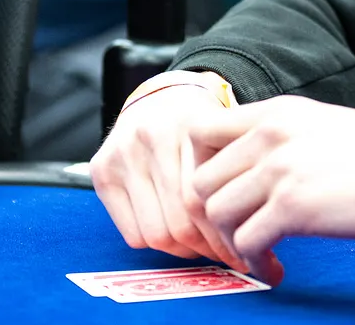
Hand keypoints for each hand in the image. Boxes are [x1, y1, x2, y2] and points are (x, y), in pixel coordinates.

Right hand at [90, 81, 282, 283]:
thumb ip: (237, 171)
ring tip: (204, 248)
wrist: (163, 97)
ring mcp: (122, 155)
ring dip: (184, 251)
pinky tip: (175, 236)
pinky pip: (133, 234)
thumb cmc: (203, 125)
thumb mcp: (226, 136)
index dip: (225, 236)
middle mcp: (150, 137)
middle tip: (229, 257)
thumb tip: (252, 229)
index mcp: (189, 126)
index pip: (203, 201)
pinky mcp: (102, 172)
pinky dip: (157, 244)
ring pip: (156, 234)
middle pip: (180, 222)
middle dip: (209, 249)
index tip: (244, 252)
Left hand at [188, 97, 354, 271]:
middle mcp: (271, 134)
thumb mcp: (326, 126)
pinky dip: (255, 263)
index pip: (200, 131)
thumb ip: (284, 139)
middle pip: (199, 178)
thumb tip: (251, 171)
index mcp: (279, 111)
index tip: (221, 194)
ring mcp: (280, 169)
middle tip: (236, 235)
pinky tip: (276, 268)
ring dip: (230, 243)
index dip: (199, 168)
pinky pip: (245, 243)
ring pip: (215, 213)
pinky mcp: (293, 207)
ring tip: (259, 255)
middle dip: (211, 216)